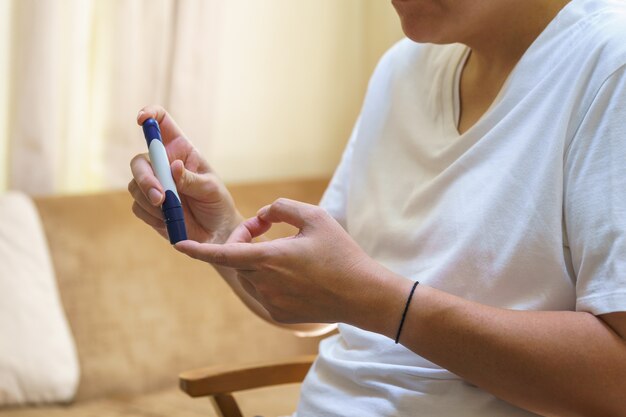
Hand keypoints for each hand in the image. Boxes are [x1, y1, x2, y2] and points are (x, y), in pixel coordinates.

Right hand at [129, 105, 241, 243]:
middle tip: (160, 197)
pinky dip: (152, 215)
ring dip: (149, 200)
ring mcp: (153, 185)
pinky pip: (138, 207)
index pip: (162, 123)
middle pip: (140, 161)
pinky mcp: (147, 206)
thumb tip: (174, 167)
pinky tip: (169, 221)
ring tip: (172, 213)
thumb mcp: (211, 189)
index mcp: (181, 150)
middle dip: (145, 178)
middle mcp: (163, 165)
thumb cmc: (217, 204)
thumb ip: (191, 179)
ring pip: (135, 186)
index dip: (150, 115)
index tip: (143, 120)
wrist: (216, 234)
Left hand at [174, 198, 410, 328]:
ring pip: (249, 275)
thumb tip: (261, 216)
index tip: (177, 244)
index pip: (223, 253)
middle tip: (265, 228)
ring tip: (285, 251)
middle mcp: (264, 283)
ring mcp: (270, 302)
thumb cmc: (341, 253)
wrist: (363, 295)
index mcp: (269, 258)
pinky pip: (262, 291)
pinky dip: (268, 277)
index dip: (198, 249)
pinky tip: (295, 274)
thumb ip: (281, 207)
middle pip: (237, 258)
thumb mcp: (315, 217)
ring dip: (255, 259)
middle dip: (243, 241)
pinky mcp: (278, 314)